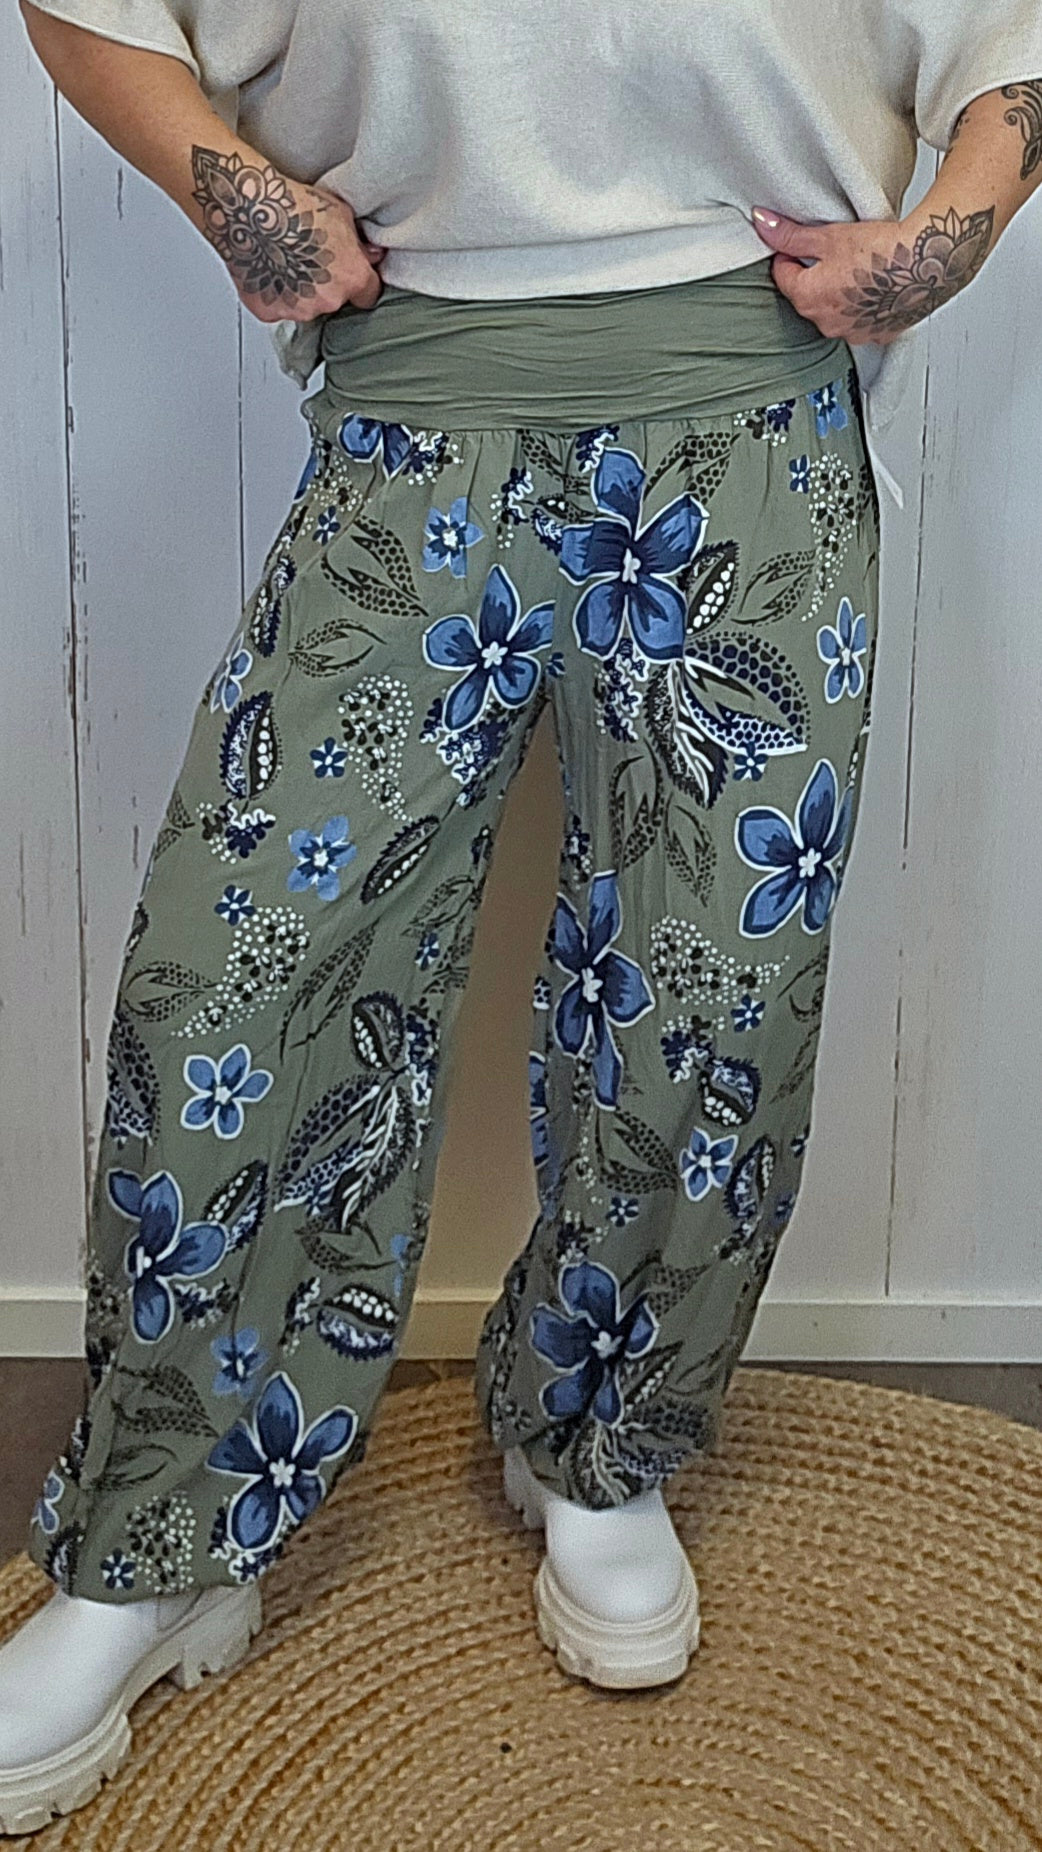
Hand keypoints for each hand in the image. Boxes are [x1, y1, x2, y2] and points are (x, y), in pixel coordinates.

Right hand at [190, 147, 387, 322]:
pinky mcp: (269, 312)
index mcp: (352, 278)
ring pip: (304, 307)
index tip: (349, 275)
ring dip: (298, 291)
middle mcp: (328, 300)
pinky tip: (266, 268)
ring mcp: (298, 310)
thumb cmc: (292, 205)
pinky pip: (275, 308)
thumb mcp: (339, 213)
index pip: (368, 295)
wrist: (250, 209)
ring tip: (283, 259)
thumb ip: (357, 242)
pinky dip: (271, 294)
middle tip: (307, 257)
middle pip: (333, 301)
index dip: (359, 285)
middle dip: (325, 284)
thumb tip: (369, 255)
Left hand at [750, 204, 993, 345]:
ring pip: (834, 311)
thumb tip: (762, 223)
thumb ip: (791, 234)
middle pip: (807, 295)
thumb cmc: (881, 251)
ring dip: (839, 293)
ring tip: (860, 269)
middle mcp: (826, 323)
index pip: (783, 276)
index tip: (804, 243)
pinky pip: (860, 321)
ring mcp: (852, 333)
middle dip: (815, 276)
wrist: (928, 264)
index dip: (791, 255)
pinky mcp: (877, 336)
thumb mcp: (829, 235)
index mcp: (808, 299)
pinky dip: (863, 307)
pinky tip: (876, 288)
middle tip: (838, 253)